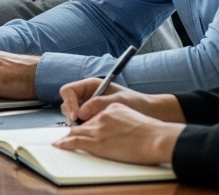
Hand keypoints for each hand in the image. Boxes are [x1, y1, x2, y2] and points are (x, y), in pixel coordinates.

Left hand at [54, 103, 182, 165]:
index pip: (91, 112)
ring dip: (67, 137)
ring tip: (60, 143)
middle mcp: (102, 114)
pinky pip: (76, 140)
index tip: (81, 125)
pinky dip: (66, 142)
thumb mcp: (131, 116)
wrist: (156, 138)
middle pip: (81, 120)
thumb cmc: (151, 131)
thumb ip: (117, 118)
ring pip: (76, 130)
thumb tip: (109, 127)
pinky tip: (60, 144)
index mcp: (111, 107)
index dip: (83, 120)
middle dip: (74, 127)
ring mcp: (98, 127)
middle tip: (68, 135)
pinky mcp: (97, 140)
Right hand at [59, 79, 184, 124]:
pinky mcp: (93, 118)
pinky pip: (82, 122)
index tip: (75, 115)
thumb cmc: (137, 103)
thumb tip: (81, 112)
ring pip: (72, 114)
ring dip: (76, 122)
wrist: (150, 113)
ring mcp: (89, 107)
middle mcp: (87, 95)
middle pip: (67, 103)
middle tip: (77, 125)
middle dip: (70, 113)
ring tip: (86, 129)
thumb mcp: (119, 101)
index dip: (69, 103)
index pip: (69, 91)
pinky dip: (83, 127)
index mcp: (91, 85)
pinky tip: (91, 132)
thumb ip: (99, 104)